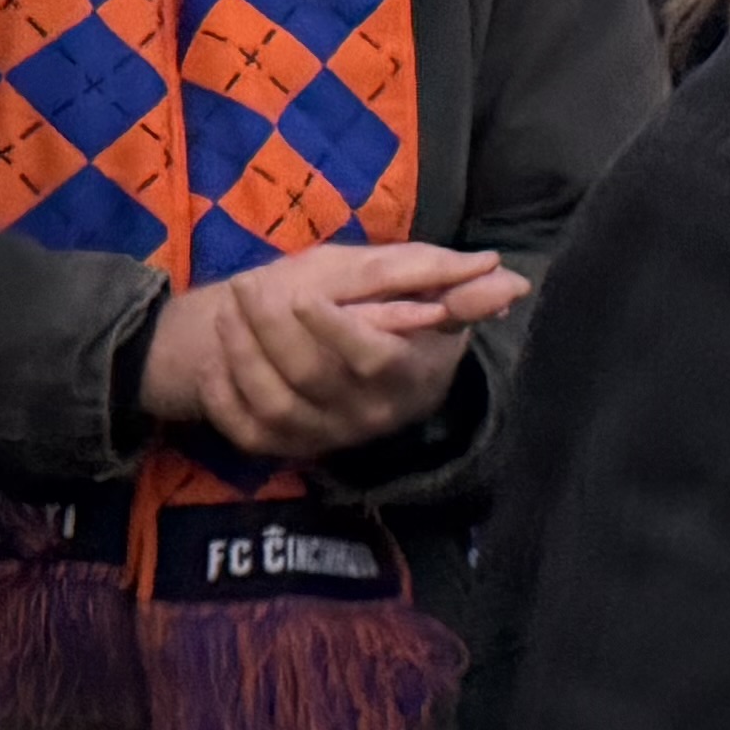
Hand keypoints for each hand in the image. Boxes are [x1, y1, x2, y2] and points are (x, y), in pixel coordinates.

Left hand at [140, 245, 523, 463]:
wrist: (353, 367)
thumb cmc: (391, 316)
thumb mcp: (423, 296)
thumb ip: (460, 290)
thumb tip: (512, 281)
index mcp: (409, 374)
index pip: (373, 358)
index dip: (336, 329)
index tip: (305, 295)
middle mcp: (371, 414)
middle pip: (313, 376)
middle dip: (270, 329)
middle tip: (248, 286)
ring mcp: (328, 435)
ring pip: (275, 403)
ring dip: (242, 356)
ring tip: (227, 314)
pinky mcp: (288, 448)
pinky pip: (247, 432)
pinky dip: (225, 397)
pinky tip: (217, 359)